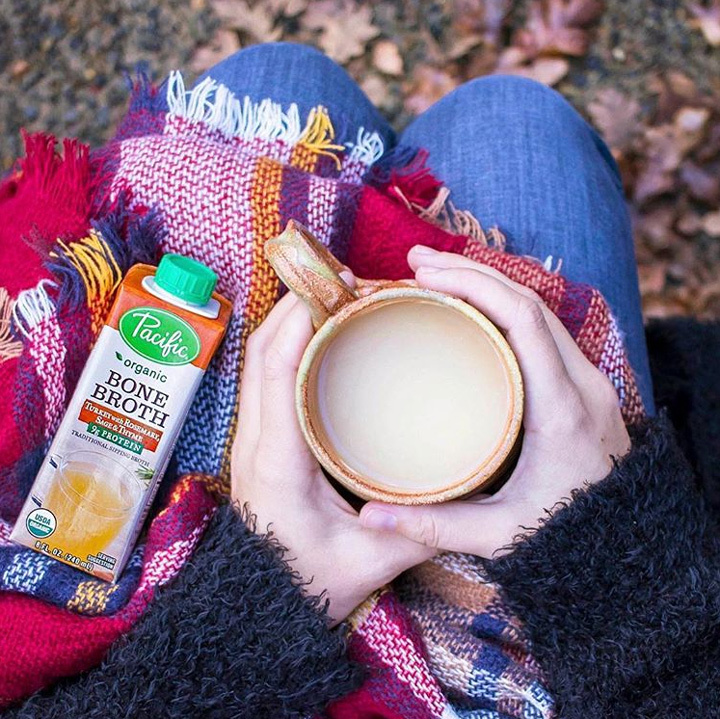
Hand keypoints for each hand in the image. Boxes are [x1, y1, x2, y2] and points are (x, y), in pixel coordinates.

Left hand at [230, 282, 434, 624]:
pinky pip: (265, 375)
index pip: (275, 369)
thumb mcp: (373, 559)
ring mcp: (252, 436)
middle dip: (298, 304)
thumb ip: (419, 524)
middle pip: (261, 350)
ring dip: (290, 321)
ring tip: (338, 300)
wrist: (263, 603)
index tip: (337, 288)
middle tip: (348, 283)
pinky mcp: (260, 438)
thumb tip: (462, 486)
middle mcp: (256, 438)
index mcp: (278, 460)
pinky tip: (323, 339)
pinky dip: (288, 345)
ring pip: (258, 358)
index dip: (300, 318)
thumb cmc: (310, 583)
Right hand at [359, 246, 631, 558]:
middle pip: (530, 301)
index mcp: (560, 410)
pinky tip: (474, 304)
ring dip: (490, 283)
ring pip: (540, 308)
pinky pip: (545, 327)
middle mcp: (581, 384)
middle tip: (415, 263)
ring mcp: (588, 380)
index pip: (524, 321)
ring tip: (436, 274)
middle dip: (472, 272)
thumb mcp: (498, 535)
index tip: (425, 275)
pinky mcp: (584, 384)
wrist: (625, 546)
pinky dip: (506, 305)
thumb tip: (368, 516)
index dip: (475, 286)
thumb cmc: (565, 538)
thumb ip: (433, 527)